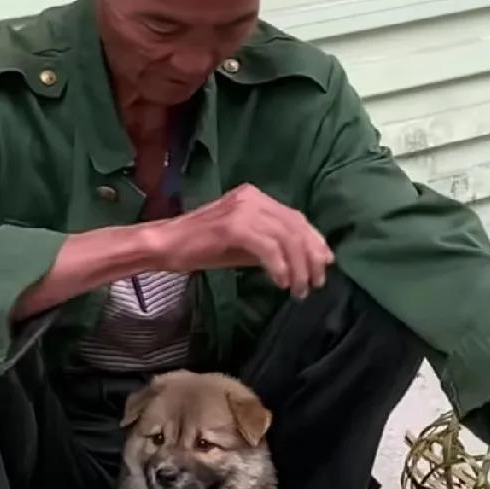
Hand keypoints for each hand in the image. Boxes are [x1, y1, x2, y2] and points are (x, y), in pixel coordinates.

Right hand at [157, 183, 333, 297]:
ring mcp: (243, 210)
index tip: (324, 266)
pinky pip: (268, 248)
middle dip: (311, 258)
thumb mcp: (242, 246)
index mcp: (255, 197)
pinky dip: (279, 267)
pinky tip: (280, 283)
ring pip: (287, 238)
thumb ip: (271, 247)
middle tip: (315, 285)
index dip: (315, 242)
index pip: (295, 218)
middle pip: (296, 226)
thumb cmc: (199, 248)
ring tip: (299, 290)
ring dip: (298, 268)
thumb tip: (304, 261)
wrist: (165, 245)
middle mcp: (253, 198)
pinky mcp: (234, 226)